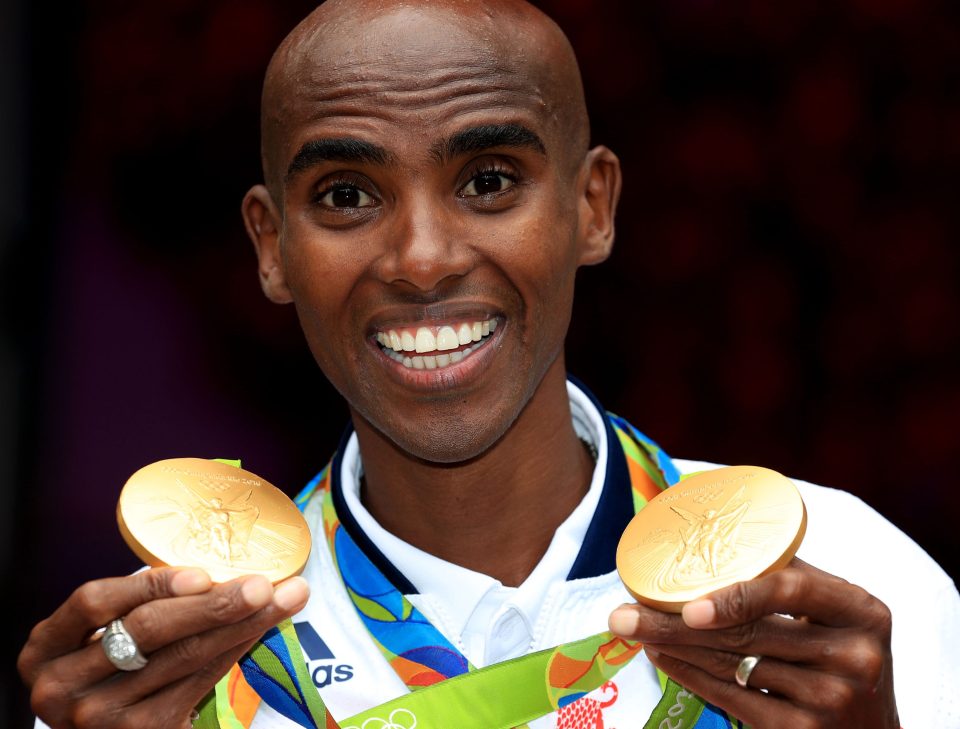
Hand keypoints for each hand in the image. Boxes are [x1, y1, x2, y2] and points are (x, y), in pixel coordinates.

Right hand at [18, 567, 309, 728]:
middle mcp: (65, 685)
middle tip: (263, 583)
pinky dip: (236, 650)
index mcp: (46, 647)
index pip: (94, 602)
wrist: (99, 728)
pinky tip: (261, 627)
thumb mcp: (98, 635)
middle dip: (214, 603)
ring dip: (244, 624)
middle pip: (147, 632)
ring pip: (184, 658)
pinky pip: (199, 683)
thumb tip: (215, 563)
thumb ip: (134, 605)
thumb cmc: (106, 665)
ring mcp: (100, 717)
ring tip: (286, 597)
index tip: (203, 573)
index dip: (149, 585)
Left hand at [608, 559, 898, 728]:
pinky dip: (690, 676)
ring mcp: (829, 700)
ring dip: (673, 645)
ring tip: (633, 628)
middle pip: (747, 633)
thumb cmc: (844, 659)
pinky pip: (731, 699)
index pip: (791, 591)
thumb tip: (714, 532)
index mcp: (862, 611)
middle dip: (674, 622)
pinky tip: (663, 657)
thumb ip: (792, 580)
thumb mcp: (840, 617)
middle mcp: (853, 657)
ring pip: (730, 665)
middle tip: (623, 613)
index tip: (686, 601)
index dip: (736, 594)